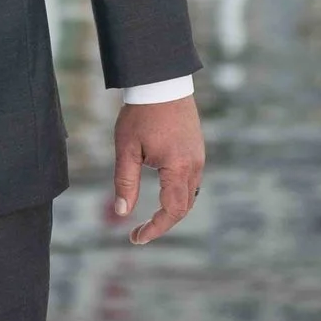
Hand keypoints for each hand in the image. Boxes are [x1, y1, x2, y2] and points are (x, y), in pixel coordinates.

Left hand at [111, 95, 204, 245]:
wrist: (161, 82)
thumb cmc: (141, 114)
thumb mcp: (127, 149)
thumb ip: (125, 182)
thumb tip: (121, 213)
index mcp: (178, 168)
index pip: (172, 211)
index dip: (155, 229)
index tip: (136, 238)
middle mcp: (194, 165)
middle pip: (184, 207)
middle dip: (163, 223)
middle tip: (139, 233)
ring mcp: (198, 157)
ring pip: (190, 195)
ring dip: (172, 210)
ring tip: (150, 218)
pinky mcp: (197, 149)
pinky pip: (191, 181)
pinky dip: (178, 194)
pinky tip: (163, 194)